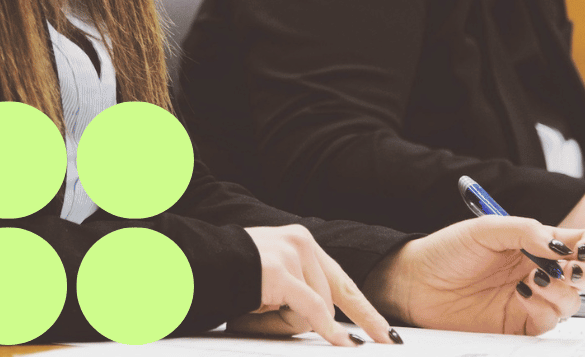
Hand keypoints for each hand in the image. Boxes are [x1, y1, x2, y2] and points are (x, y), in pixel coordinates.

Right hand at [230, 225, 397, 345]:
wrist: (198, 264)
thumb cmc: (231, 279)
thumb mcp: (271, 283)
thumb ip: (299, 294)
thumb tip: (327, 326)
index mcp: (300, 243)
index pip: (341, 280)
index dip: (365, 311)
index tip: (386, 334)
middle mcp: (301, 242)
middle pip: (332, 296)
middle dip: (335, 322)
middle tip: (359, 334)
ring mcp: (291, 254)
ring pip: (319, 305)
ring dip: (293, 320)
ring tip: (260, 307)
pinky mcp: (280, 270)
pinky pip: (311, 309)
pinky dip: (327, 328)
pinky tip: (342, 343)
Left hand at [362, 216, 584, 335]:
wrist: (415, 282)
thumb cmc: (446, 250)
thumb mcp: (486, 228)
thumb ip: (526, 231)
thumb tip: (560, 245)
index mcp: (534, 242)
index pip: (579, 243)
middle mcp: (538, 270)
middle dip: (584, 272)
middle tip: (567, 268)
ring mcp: (531, 298)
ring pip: (571, 301)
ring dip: (563, 291)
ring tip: (535, 279)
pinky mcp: (519, 323)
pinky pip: (548, 322)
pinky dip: (543, 308)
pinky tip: (522, 293)